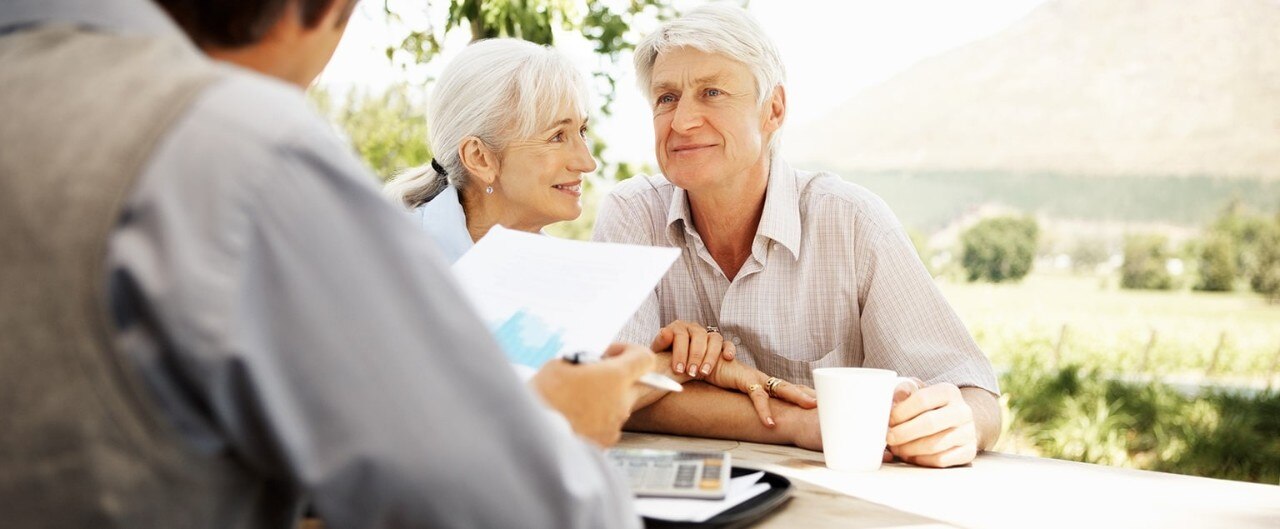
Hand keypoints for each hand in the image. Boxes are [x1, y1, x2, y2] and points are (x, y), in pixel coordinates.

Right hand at [529, 343, 654, 446]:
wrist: (532, 435)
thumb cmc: (543, 397)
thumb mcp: (559, 365)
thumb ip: (585, 362)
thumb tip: (590, 367)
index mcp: (615, 377)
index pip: (645, 359)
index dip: (629, 352)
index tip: (609, 354)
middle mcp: (622, 402)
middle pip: (637, 383)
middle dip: (620, 377)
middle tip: (595, 376)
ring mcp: (616, 424)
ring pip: (621, 405)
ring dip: (606, 398)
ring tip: (577, 398)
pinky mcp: (606, 442)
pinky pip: (608, 424)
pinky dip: (597, 418)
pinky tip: (575, 417)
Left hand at [651, 320, 734, 378]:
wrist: (671, 361)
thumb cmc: (664, 356)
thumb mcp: (658, 351)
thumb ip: (660, 342)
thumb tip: (666, 332)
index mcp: (678, 327)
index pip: (680, 335)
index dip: (679, 353)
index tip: (678, 369)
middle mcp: (694, 328)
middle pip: (698, 337)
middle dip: (695, 356)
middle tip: (691, 373)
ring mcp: (707, 335)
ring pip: (714, 339)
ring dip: (710, 356)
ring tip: (704, 372)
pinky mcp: (719, 344)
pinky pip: (727, 343)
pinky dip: (729, 349)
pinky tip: (728, 358)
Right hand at [704, 361, 817, 427]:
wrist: (698, 363)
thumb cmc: (715, 375)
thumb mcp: (732, 390)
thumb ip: (743, 399)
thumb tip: (752, 414)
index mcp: (761, 382)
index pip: (786, 387)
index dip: (801, 392)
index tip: (817, 399)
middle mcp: (761, 378)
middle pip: (790, 386)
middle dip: (808, 393)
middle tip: (826, 401)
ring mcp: (755, 378)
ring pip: (781, 388)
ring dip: (797, 397)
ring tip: (811, 406)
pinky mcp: (744, 379)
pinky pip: (758, 397)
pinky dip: (764, 411)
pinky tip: (770, 423)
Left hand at [885, 381, 977, 467]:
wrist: (957, 422)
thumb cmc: (931, 407)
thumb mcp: (918, 392)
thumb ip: (904, 392)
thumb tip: (895, 398)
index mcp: (948, 391)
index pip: (922, 400)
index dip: (901, 412)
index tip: (889, 420)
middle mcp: (962, 411)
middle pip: (929, 423)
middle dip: (904, 433)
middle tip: (889, 438)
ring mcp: (968, 432)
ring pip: (934, 445)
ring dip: (910, 449)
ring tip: (897, 449)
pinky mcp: (969, 451)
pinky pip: (941, 460)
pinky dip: (922, 460)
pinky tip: (912, 456)